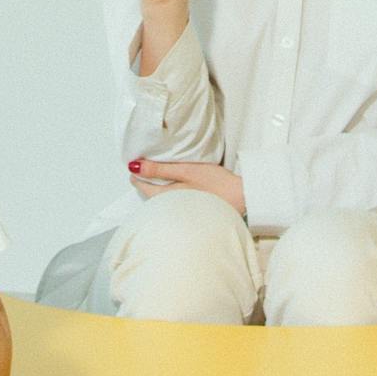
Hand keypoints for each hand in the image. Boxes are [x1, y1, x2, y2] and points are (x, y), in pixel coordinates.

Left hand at [130, 157, 245, 212]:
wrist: (242, 199)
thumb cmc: (215, 184)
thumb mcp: (186, 170)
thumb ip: (159, 168)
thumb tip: (134, 166)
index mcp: (165, 198)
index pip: (141, 186)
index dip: (138, 173)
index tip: (139, 162)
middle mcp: (169, 209)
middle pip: (149, 194)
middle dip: (146, 181)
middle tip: (148, 166)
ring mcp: (180, 213)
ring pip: (161, 199)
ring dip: (159, 188)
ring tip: (162, 174)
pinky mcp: (190, 213)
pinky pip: (173, 203)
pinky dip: (170, 194)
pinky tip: (179, 188)